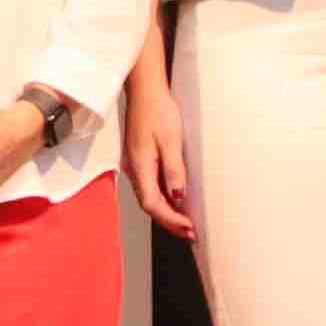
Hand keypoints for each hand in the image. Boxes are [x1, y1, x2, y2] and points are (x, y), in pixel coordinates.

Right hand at [121, 56, 194, 240]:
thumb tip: (178, 197)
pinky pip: (151, 186)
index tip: (189, 228)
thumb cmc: (157, 111)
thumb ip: (174, 171)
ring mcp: (137, 165)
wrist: (145, 91)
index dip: (172, 220)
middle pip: (150, 206)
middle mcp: (135, 170)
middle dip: (170, 222)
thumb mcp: (171, 141)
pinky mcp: (141, 160)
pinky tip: (177, 200)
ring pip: (151, 198)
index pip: (153, 204)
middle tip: (191, 233)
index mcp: (140, 167)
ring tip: (186, 223)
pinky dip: (164, 199)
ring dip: (168, 213)